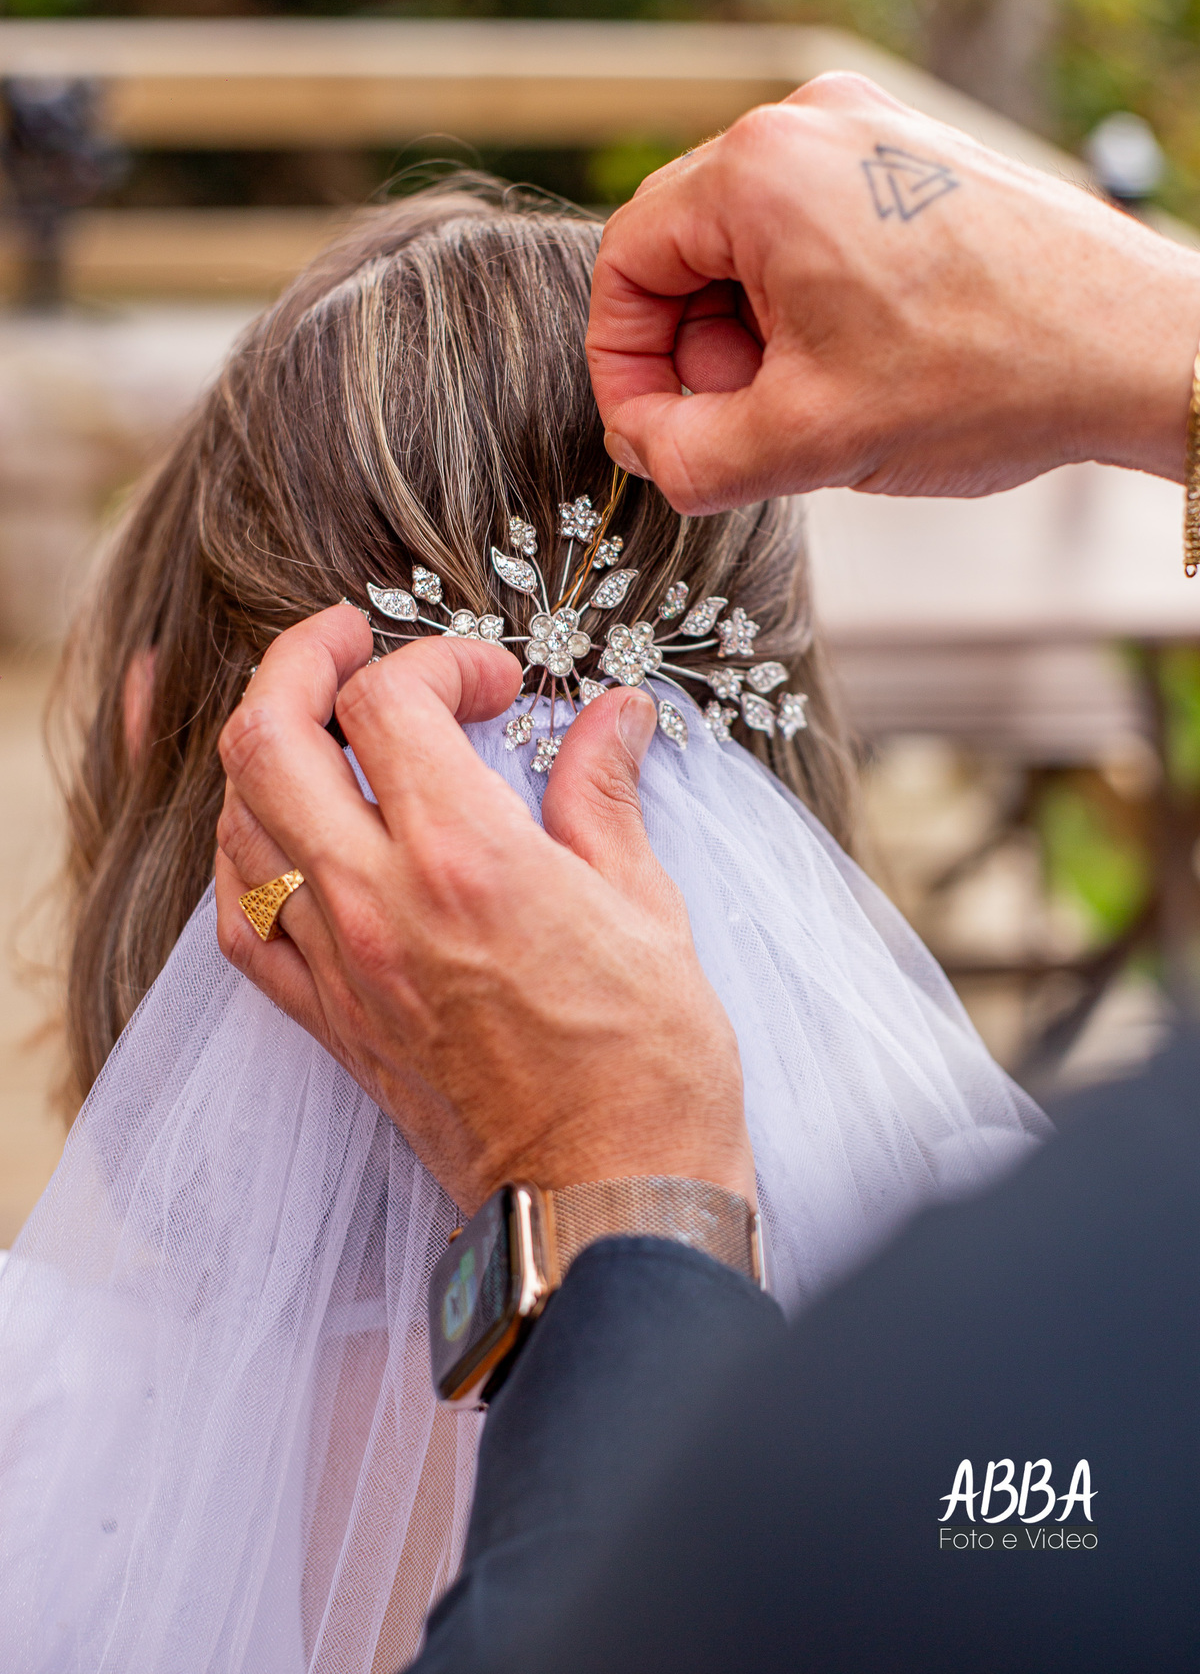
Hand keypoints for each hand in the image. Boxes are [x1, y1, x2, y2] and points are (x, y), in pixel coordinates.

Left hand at [213, 607, 753, 1214]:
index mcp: (467, 860)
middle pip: (267, 738)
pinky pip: (240, 921)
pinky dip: (248, 856)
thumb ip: (604, 796)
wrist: (603, 1203)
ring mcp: (338, 967)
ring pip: (237, 821)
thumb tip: (612, 715)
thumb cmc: (649, 1065)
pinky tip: (295, 840)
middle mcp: (378, 903)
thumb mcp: (649, 910)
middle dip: (300, 662)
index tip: (493, 682)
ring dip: (273, 753)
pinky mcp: (327, 1022)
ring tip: (333, 736)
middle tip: (353, 643)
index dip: (436, 660)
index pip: (385, 701)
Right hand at [587, 72, 1199, 513]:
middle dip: (699, 355)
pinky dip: (809, 309)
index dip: (624, 366)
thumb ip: (686, 459)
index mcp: (762, 170)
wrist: (1136, 350)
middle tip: (749, 425)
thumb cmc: (992, 376)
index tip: (654, 431)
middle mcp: (810, 124)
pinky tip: (858, 368)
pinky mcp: (910, 160)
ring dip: (755, 339)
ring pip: (749, 249)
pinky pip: (813, 235)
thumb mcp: (805, 443)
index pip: (626, 264)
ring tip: (817, 402)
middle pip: (686, 251)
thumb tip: (643, 451)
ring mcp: (868, 132)